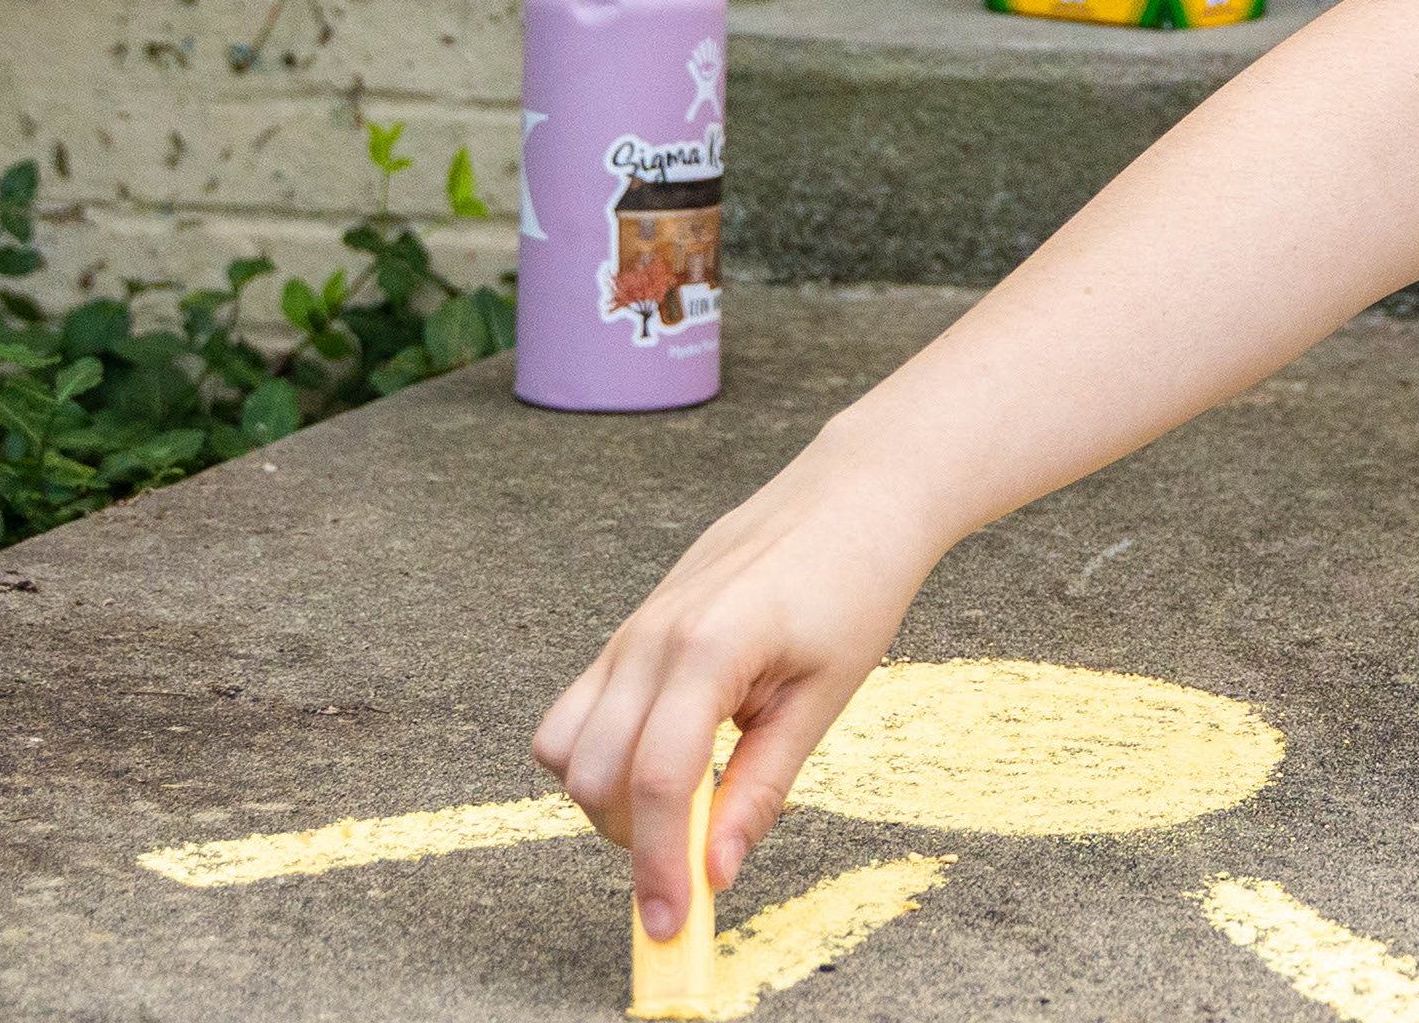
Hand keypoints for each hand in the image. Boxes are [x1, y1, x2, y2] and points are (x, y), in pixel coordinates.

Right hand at [532, 454, 940, 946]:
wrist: (853, 495)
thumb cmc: (855, 585)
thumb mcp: (825, 695)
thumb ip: (763, 785)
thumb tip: (717, 871)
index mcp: (710, 648)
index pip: (659, 783)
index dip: (660, 865)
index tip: (673, 925)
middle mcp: (650, 639)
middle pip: (593, 776)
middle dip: (634, 836)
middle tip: (703, 847)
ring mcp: (629, 632)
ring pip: (563, 748)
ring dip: (607, 797)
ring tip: (690, 795)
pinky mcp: (626, 633)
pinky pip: (576, 712)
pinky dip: (604, 755)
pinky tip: (676, 751)